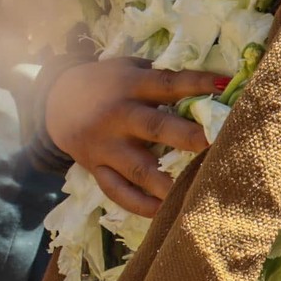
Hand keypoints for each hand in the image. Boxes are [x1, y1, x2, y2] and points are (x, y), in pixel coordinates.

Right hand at [43, 58, 226, 216]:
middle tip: (214, 144)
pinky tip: (163, 212)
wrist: (55, 101)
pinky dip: (140, 204)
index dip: (195, 83)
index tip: (224, 85)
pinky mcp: (96, 169)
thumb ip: (160, 77)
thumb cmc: (106, 82)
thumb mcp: (129, 68)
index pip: (167, 83)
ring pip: (138, 169)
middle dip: (186, 137)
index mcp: (129, 85)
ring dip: (167, 183)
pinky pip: (117, 191)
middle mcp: (118, 116)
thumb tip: (212, 84)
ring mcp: (106, 146)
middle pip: (154, 127)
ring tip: (194, 193)